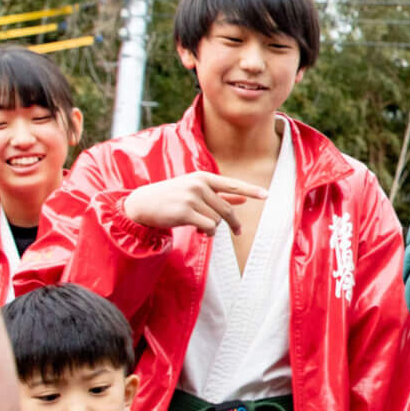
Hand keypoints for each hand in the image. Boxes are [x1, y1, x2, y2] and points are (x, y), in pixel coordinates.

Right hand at [122, 173, 268, 236]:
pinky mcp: (185, 212)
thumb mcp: (195, 191)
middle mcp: (198, 185)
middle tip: (238, 231)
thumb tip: (244, 198)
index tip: (266, 195)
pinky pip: (208, 227)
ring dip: (213, 227)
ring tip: (201, 226)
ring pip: (217, 219)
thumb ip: (220, 195)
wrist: (143, 204)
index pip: (232, 184)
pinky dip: (208, 232)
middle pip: (227, 208)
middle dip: (233, 222)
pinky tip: (200, 231)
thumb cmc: (171, 197)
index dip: (250, 190)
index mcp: (202, 178)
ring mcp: (191, 198)